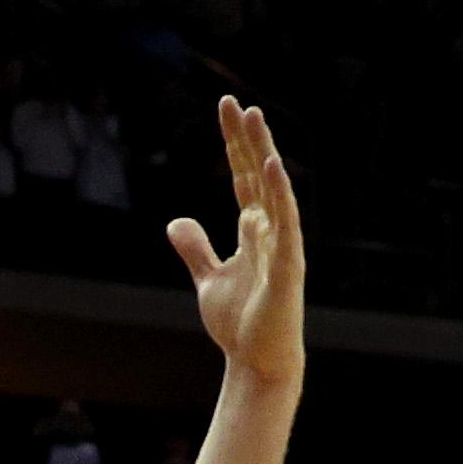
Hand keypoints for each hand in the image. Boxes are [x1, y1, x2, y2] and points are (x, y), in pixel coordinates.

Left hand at [169, 98, 304, 383]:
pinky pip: (285, 222)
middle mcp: (270, 229)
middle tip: (235, 103)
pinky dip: (279, 194)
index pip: (243, 176)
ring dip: (264, 152)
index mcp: (253, 229)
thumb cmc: (239, 322)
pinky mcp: (287, 264)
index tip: (227, 111)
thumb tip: (175, 221)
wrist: (255, 360)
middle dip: (247, 138)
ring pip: (273, 188)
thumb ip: (196, 249)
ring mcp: (281, 243)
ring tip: (255, 117)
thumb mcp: (208, 279)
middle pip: (257, 173)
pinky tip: (272, 165)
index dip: (235, 145)